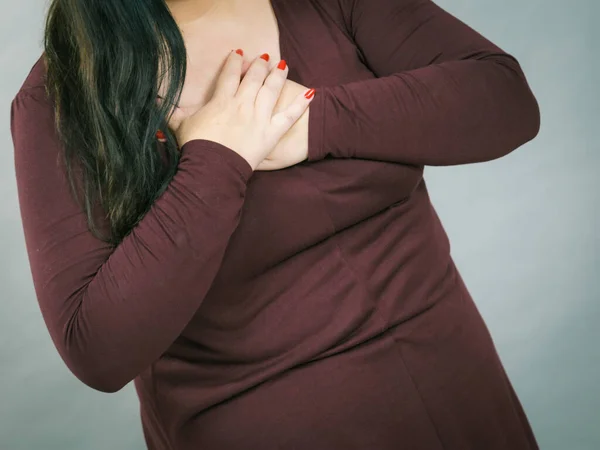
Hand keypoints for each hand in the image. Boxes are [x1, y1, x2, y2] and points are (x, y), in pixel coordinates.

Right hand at [159, 50, 314, 170]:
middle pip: (254, 78)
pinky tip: (311, 93)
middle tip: (264, 57)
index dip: (234, 62)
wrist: (213, 167)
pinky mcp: (272, 132)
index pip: (230, 74)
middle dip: (259, 65)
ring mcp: (259, 117)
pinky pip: (290, 116)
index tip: (238, 53)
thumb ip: (169, 111)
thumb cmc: (196, 148)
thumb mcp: (180, 127)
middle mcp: (242, 104)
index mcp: (222, 101)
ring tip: (283, 65)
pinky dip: (301, 104)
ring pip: (271, 90)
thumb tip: (152, 100)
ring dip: (278, 75)